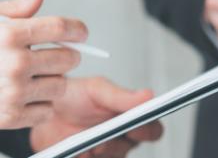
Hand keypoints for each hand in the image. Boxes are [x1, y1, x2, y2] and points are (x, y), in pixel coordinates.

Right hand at [0, 0, 86, 128]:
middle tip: (56, 56)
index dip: (77, 30)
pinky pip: (47, 111)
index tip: (81, 33)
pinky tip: (25, 97)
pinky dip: (40, 106)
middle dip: (67, 56)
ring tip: (34, 77)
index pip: (61, 28)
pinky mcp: (9, 116)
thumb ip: (16, 9)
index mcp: (9, 35)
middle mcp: (13, 63)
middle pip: (69, 59)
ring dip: (53, 81)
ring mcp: (12, 92)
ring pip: (62, 86)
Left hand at [30, 77, 162, 155]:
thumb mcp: (96, 89)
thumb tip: (148, 95)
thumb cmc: (72, 96)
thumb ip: (120, 95)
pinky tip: (75, 152)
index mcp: (129, 116)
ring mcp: (104, 151)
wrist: (42, 112)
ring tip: (82, 146)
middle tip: (99, 142)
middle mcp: (121, 136)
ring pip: (112, 157)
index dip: (148, 131)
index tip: (133, 130)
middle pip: (130, 148)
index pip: (152, 128)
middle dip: (114, 146)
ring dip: (98, 153)